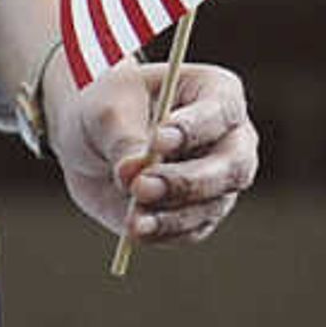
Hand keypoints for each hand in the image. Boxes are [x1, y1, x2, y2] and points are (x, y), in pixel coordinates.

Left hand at [51, 56, 256, 245]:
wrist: (92, 144)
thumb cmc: (110, 110)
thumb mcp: (108, 110)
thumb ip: (124, 138)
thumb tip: (134, 173)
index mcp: (217, 93)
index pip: (221, 111)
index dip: (194, 128)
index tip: (157, 141)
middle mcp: (230, 138)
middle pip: (233, 165)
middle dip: (189, 180)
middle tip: (142, 186)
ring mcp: (219, 181)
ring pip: (214, 204)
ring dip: (174, 215)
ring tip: (134, 219)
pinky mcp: (199, 215)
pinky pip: (192, 231)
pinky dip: (165, 233)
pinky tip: (137, 229)